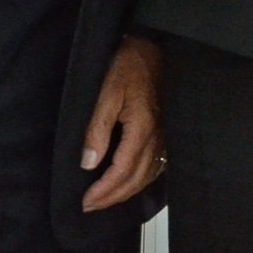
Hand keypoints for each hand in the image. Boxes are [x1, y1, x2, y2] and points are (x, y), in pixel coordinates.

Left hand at [80, 35, 164, 211]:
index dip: (104, 191)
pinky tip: (133, 181)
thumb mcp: (105, 93)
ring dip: (127, 191)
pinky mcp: (167, 129)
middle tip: (91, 207)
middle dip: (113, 197)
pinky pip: (158, 164)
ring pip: (149, 174)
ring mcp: (166, 134)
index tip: (85, 203)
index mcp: (142, 128)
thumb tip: (88, 164)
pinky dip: (143, 179)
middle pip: (137, 178)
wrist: (151, 45)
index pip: (122, 172)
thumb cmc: (126, 65)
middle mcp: (158, 136)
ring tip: (107, 199)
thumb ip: (96, 129)